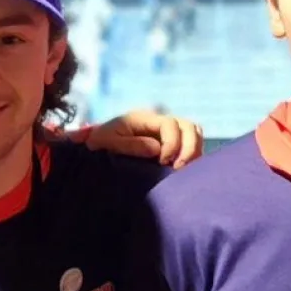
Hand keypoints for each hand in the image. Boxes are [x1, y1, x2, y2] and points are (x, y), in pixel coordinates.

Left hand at [67, 110, 203, 167]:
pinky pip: (190, 144)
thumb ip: (129, 145)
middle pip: (189, 126)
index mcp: (144, 118)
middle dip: (189, 148)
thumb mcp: (106, 142)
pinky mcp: (171, 145)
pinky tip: (183, 172)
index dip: (172, 143)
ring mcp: (167, 133)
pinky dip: (192, 156)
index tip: (164, 162)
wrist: (96, 146)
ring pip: (194, 133)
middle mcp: (160, 123)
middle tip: (179, 169)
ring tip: (183, 171)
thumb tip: (156, 149)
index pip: (170, 124)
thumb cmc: (99, 142)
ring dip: (194, 151)